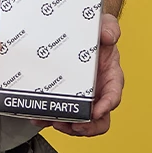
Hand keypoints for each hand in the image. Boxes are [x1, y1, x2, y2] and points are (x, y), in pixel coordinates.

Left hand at [34, 12, 122, 135]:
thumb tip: (108, 35)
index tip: (97, 112)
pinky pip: (59, 112)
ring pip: (79, 122)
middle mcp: (98, 91)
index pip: (113, 96)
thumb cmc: (96, 33)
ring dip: (67, 126)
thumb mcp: (105, 26)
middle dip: (87, 126)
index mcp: (110, 77)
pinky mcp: (65, 97)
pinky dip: (48, 117)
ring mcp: (81, 97)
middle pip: (98, 119)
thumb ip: (110, 28)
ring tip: (53, 121)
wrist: (79, 31)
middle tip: (74, 125)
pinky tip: (38, 115)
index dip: (107, 106)